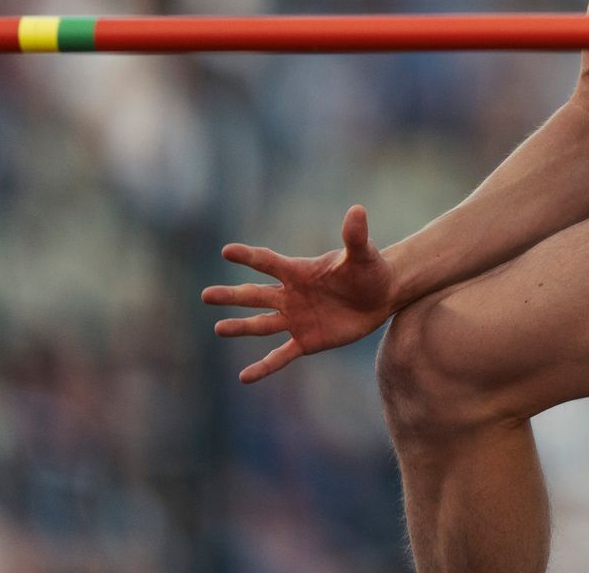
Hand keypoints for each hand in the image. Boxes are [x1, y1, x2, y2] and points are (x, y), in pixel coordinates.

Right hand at [201, 205, 399, 383]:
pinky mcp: (306, 341)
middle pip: (255, 295)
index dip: (249, 256)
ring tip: (219, 328)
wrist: (381, 296)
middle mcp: (291, 296)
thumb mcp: (363, 254)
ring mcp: (296, 319)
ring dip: (240, 327)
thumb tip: (357, 210)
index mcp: (299, 272)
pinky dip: (264, 367)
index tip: (226, 251)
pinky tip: (244, 377)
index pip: (268, 263)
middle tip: (206, 295)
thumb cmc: (370, 269)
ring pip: (261, 325)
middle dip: (231, 295)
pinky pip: (280, 356)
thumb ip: (355, 236)